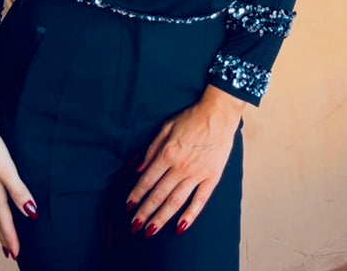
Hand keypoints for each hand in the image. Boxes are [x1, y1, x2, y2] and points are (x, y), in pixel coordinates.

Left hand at [126, 86, 244, 236]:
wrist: (219, 114)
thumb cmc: (191, 118)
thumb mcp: (166, 128)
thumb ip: (152, 149)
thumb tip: (139, 169)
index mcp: (167, 153)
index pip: (148, 180)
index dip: (136, 194)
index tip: (128, 206)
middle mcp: (180, 167)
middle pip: (159, 194)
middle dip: (145, 212)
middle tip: (134, 227)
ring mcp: (197, 174)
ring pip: (176, 201)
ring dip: (161, 217)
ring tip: (150, 231)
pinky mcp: (212, 177)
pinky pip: (200, 200)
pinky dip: (190, 215)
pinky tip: (180, 227)